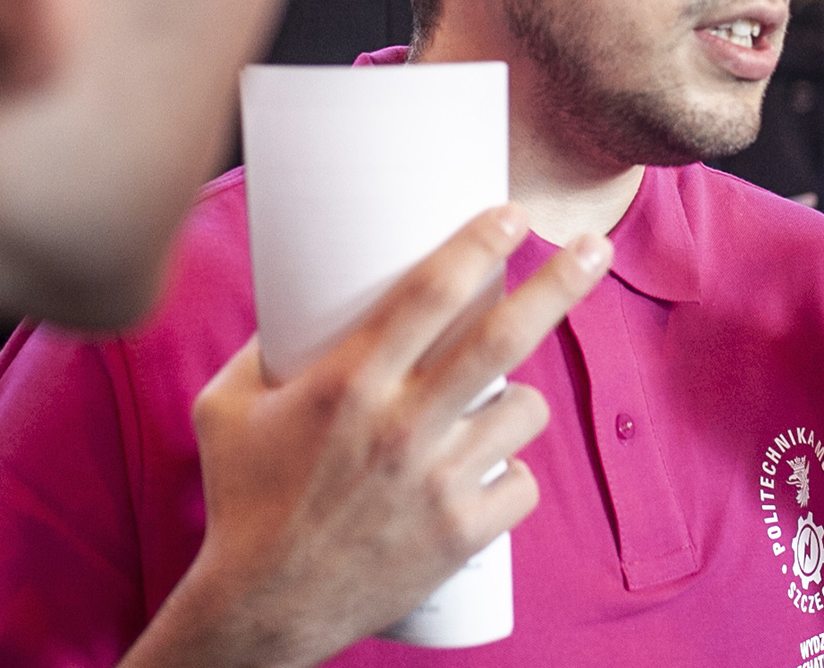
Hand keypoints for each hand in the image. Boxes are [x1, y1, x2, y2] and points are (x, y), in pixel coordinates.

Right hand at [125, 205, 610, 667]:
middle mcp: (401, 428)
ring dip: (520, 398)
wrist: (261, 608)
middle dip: (559, 284)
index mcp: (348, 385)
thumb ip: (263, 346)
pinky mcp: (462, 534)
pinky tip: (485, 472)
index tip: (514, 213)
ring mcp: (438, 483)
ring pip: (526, 409)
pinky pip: (523, 481)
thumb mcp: (228, 407)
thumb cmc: (243, 499)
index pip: (429, 294)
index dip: (480, 244)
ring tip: (493, 404)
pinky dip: (511, 473)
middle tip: (596, 246)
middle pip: (504, 338)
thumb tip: (293, 292)